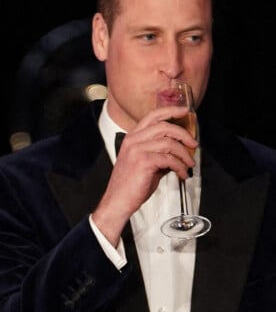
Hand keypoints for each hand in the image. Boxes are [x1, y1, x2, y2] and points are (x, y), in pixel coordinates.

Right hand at [92, 105, 196, 244]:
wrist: (118, 200)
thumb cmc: (130, 184)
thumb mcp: (144, 163)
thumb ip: (159, 153)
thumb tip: (178, 152)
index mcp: (132, 138)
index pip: (152, 116)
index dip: (170, 111)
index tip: (184, 112)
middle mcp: (133, 140)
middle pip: (164, 126)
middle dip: (183, 134)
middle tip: (193, 144)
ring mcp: (137, 150)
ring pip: (169, 142)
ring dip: (184, 154)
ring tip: (189, 164)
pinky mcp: (143, 162)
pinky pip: (169, 159)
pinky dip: (180, 167)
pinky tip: (182, 174)